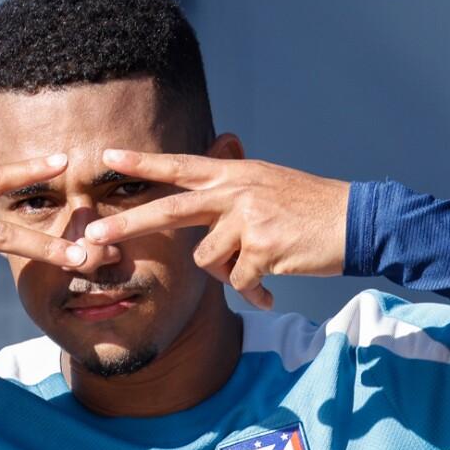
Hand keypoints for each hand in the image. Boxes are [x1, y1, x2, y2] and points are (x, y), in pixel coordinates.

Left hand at [83, 150, 349, 309]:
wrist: (357, 220)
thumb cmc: (309, 208)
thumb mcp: (266, 185)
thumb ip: (229, 196)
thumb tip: (200, 236)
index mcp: (234, 174)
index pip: (180, 165)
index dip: (143, 162)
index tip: (107, 157)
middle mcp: (236, 192)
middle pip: (170, 210)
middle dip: (128, 225)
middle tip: (92, 235)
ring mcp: (248, 219)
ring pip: (209, 261)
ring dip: (229, 273)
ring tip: (259, 268)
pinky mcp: (262, 249)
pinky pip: (239, 283)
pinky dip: (254, 292)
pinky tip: (271, 291)